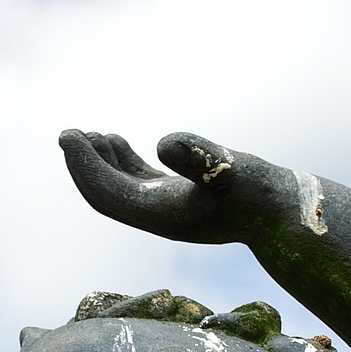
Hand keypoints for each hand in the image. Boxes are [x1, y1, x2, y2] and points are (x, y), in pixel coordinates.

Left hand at [59, 129, 288, 244]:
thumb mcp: (231, 169)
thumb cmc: (259, 193)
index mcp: (162, 215)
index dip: (84, 165)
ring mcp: (167, 210)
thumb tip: (162, 142)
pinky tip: (115, 143)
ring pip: (120, 188)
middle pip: (106, 194)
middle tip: (67, 133)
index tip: (68, 136)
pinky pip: (137, 183)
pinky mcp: (177, 201)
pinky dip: (121, 164)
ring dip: (99, 163)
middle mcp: (159, 217)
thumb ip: (199, 157)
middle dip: (83, 166)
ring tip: (87, 134)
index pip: (110, 192)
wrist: (282, 214)